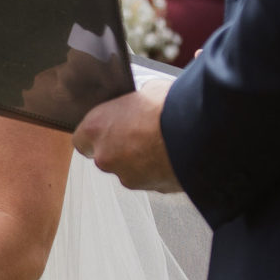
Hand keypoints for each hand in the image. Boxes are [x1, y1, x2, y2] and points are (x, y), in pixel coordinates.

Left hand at [74, 76, 182, 192]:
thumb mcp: (145, 89)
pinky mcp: (152, 189)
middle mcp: (105, 157)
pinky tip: (173, 154)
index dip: (96, 134)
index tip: (109, 127)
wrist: (198, 133)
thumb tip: (138, 102)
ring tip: (162, 141)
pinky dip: (158, 169)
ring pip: (128, 170)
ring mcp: (128, 177)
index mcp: (95, 128)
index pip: (81, 138)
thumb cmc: (168, 106)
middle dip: (120, 147)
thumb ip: (131, 103)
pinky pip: (150, 178)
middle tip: (140, 132)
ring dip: (140, 159)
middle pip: (105, 156)